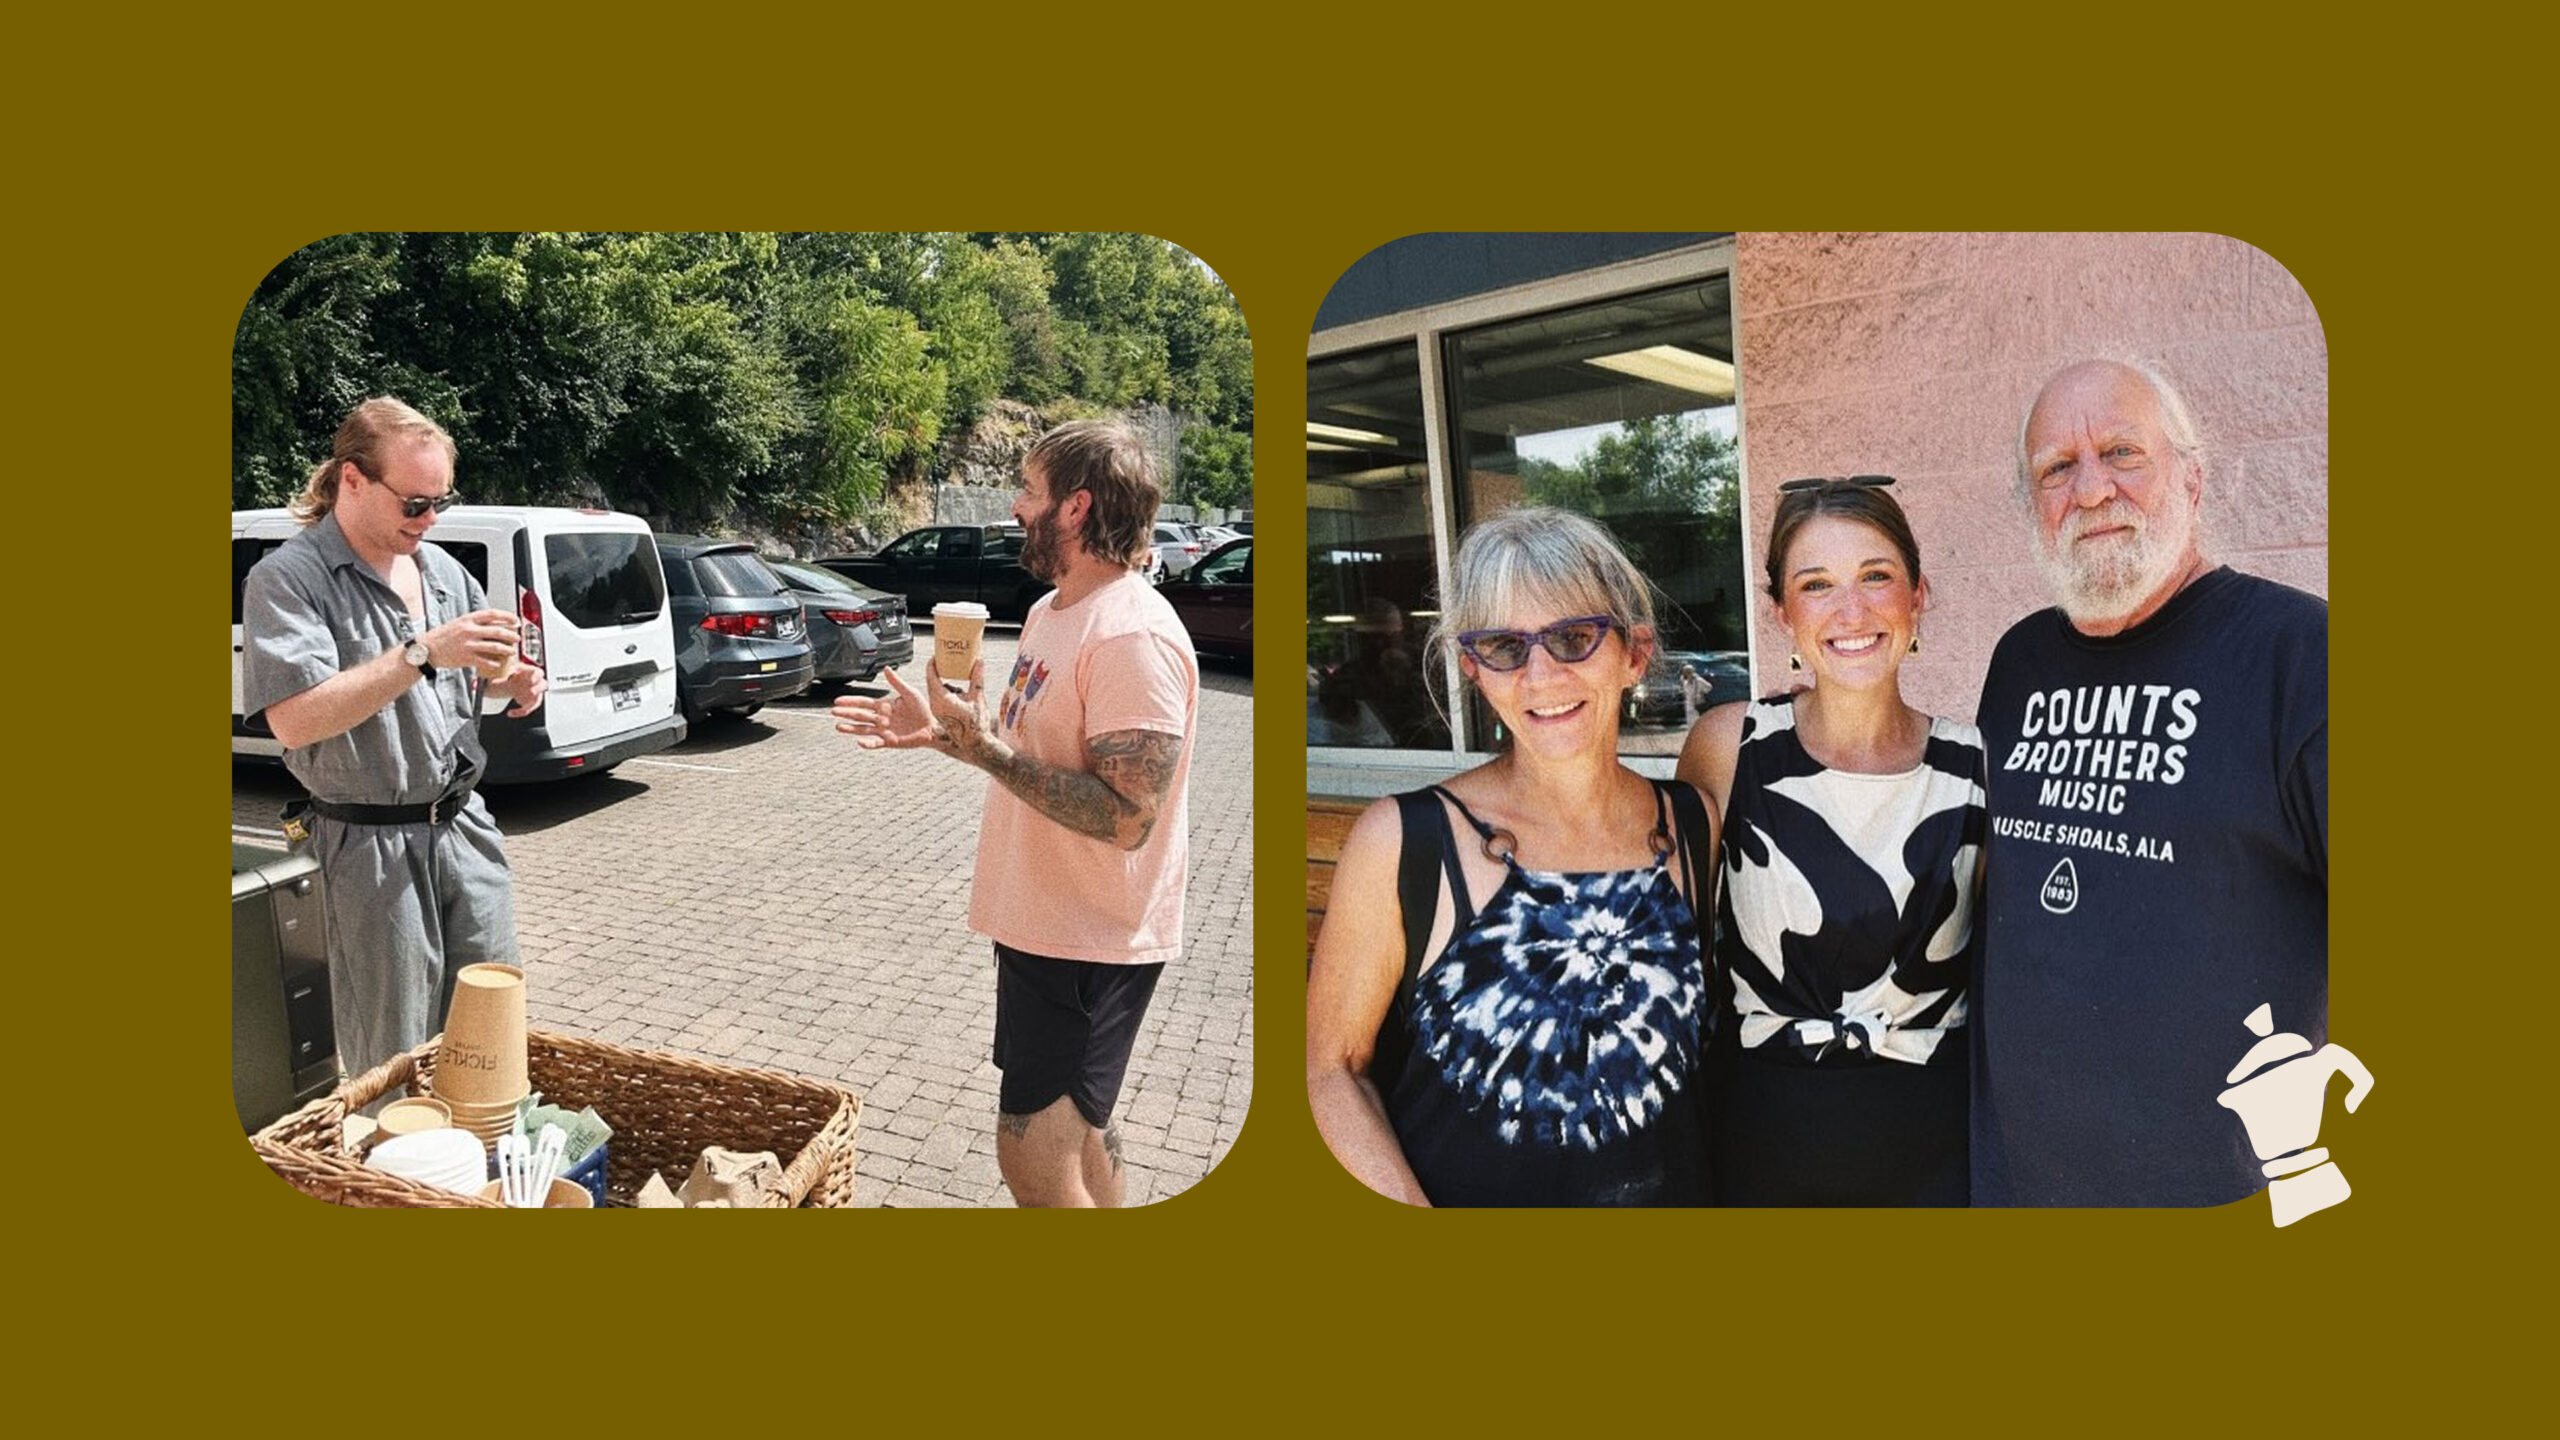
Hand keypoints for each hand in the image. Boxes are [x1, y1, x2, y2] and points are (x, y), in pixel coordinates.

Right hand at [422, 609, 519, 674]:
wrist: (427, 649)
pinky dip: (494, 662)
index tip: (515, 620)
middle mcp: (469, 630)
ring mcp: (468, 644)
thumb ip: (475, 623)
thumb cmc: (443, 636)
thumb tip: (494, 623)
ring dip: (506, 649)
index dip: (507, 617)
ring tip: (512, 651)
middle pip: (497, 631)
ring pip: (494, 646)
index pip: (492, 614)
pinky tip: (498, 663)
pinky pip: (485, 660)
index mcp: (468, 619)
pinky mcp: (466, 658)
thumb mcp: (459, 623)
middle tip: (517, 638)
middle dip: (511, 635)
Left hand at [492, 662, 545, 716]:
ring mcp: (534, 693)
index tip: (532, 680)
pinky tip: (511, 713)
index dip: (537, 676)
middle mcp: (535, 682)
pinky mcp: (530, 702)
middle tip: (532, 692)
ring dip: (531, 705)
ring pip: (537, 700)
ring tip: (521, 709)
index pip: (539, 673)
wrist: (507, 681)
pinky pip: (528, 709)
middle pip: (542, 685)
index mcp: (531, 672)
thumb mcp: (506, 669)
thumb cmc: (510, 672)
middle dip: (538, 689)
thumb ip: (505, 670)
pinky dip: (520, 712)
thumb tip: (498, 670)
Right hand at [835, 660, 999, 762]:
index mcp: (885, 706)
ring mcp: (884, 731)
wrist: (934, 726)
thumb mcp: (910, 693)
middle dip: (847, 713)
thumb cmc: (923, 709)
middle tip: (833, 711)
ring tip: (838, 727)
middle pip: (860, 715)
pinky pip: (876, 743)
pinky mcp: (890, 742)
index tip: (838, 700)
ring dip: (851, 728)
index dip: (851, 702)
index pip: (864, 703)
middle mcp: (882, 719)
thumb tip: (887, 667)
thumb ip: (897, 682)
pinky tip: (859, 742)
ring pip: (863, 729)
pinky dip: (867, 743)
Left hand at [928, 658, 1001, 763]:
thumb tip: (979, 661)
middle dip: (938, 671)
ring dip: (943, 684)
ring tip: (957, 681)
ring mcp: (937, 712)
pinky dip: (945, 693)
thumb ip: (977, 678)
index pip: (931, 676)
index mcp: (941, 699)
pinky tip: (957, 694)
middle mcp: (935, 705)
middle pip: (932, 683)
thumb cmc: (976, 723)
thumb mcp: (978, 698)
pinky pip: (938, 700)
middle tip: (946, 661)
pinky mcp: (940, 717)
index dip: (933, 663)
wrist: (975, 745)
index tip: (937, 655)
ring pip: (936, 692)